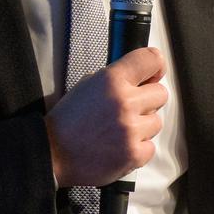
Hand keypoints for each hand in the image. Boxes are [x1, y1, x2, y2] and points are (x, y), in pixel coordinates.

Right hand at [45, 46, 165, 188]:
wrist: (53, 154)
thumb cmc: (68, 120)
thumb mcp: (87, 85)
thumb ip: (116, 79)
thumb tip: (142, 78)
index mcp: (112, 80)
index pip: (151, 60)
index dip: (155, 66)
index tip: (154, 74)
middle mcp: (124, 102)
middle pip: (161, 93)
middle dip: (147, 100)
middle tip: (129, 109)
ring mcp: (131, 130)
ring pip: (157, 121)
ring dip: (142, 126)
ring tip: (118, 130)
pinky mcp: (134, 154)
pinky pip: (151, 146)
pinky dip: (138, 148)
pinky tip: (119, 146)